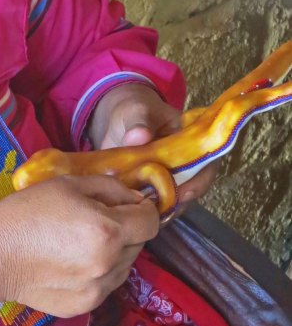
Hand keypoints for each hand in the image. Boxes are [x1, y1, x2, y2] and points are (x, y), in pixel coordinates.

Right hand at [0, 173, 159, 318]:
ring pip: (125, 266)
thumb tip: (136, 198)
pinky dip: (98, 272)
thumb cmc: (27, 212)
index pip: (151, 221)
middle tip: (97, 221)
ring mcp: (98, 290)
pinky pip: (106, 285)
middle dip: (126, 230)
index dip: (143, 209)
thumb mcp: (69, 184)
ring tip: (81, 243)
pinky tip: (71, 262)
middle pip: (139, 244)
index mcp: (108, 231)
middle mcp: (109, 264)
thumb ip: (111, 188)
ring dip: (114, 253)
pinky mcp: (85, 306)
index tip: (128, 205)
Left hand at [87, 83, 217, 204]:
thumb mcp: (135, 110)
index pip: (207, 161)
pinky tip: (138, 214)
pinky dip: (150, 209)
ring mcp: (170, 176)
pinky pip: (157, 202)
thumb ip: (138, 121)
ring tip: (149, 215)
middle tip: (163, 210)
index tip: (184, 192)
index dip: (200, 180)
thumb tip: (138, 137)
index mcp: (192, 138)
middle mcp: (186, 161)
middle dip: (182, 200)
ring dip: (166, 208)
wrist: (117, 120)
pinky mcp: (153, 186)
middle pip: (195, 185)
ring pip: (177, 198)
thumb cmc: (133, 111)